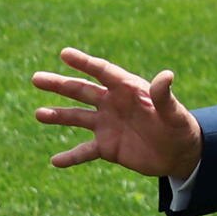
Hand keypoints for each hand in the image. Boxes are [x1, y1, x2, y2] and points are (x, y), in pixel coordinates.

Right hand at [33, 48, 201, 183]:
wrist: (180, 154)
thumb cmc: (180, 128)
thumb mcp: (174, 113)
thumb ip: (164, 97)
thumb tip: (166, 76)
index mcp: (128, 89)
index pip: (102, 71)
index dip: (84, 62)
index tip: (64, 54)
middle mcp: (113, 103)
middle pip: (82, 91)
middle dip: (59, 85)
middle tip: (36, 79)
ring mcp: (107, 125)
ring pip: (77, 118)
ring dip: (58, 116)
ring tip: (38, 114)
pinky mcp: (107, 147)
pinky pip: (84, 152)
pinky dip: (70, 157)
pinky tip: (55, 161)